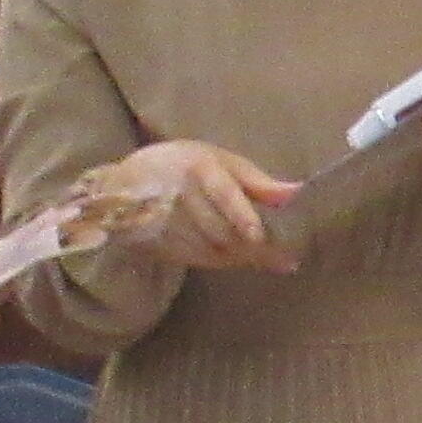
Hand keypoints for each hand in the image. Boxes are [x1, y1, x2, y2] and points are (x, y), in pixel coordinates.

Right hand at [88, 137, 298, 271]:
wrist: (125, 184)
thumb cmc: (183, 165)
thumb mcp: (219, 161)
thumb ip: (257, 181)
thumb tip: (296, 193)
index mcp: (198, 166)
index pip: (222, 193)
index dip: (241, 215)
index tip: (258, 235)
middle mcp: (181, 195)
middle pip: (222, 229)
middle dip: (255, 247)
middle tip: (286, 258)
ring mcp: (169, 223)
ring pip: (215, 249)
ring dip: (245, 257)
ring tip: (274, 260)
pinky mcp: (164, 245)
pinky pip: (202, 259)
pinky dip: (227, 261)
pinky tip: (243, 259)